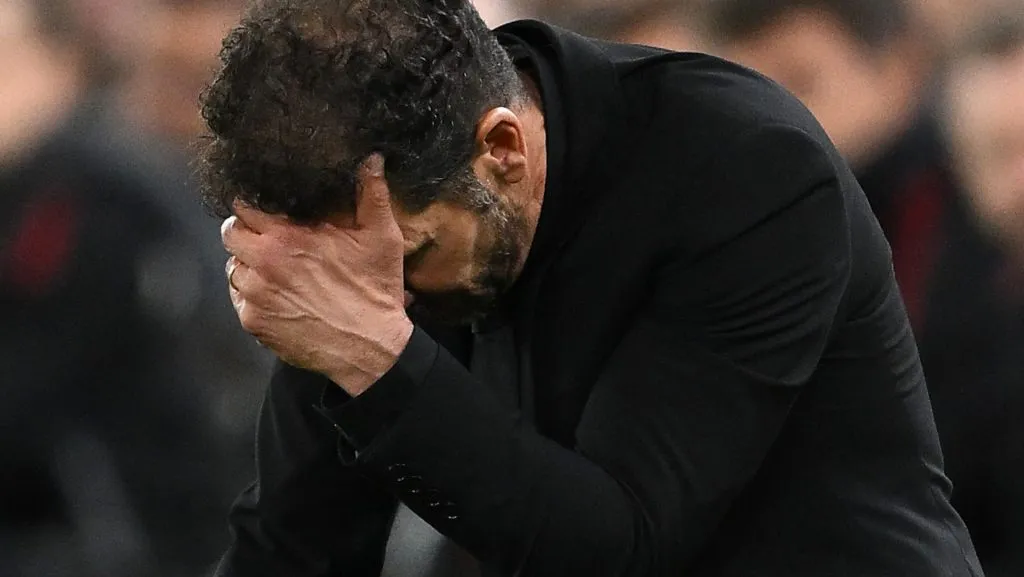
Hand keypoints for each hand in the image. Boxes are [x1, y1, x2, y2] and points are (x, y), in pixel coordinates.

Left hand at [221, 155, 412, 395]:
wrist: (370, 349)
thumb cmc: (375, 290)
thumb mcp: (381, 238)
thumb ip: (371, 194)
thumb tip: (371, 157)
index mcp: (288, 237)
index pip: (244, 206)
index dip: (253, 204)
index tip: (266, 209)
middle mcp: (263, 263)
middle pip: (230, 233)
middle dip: (246, 232)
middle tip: (268, 238)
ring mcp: (255, 295)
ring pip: (232, 266)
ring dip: (248, 264)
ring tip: (275, 269)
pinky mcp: (253, 322)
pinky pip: (239, 298)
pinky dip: (252, 294)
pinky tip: (277, 295)